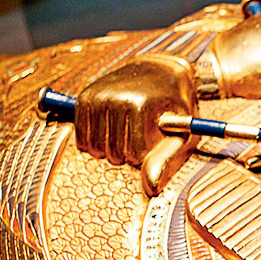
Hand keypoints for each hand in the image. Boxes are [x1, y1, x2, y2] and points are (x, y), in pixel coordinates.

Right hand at [73, 55, 197, 195]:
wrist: (159, 73)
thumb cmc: (173, 108)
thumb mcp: (179, 132)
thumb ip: (165, 158)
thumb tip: (150, 186)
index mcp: (140, 106)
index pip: (134, 155)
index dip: (145, 155)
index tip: (153, 139)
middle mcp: (116, 97)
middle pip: (113, 153)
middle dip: (127, 153)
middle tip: (138, 137)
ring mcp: (98, 95)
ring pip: (95, 147)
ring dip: (109, 150)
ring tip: (124, 136)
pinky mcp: (84, 97)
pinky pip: (81, 135)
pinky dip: (92, 142)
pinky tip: (106, 134)